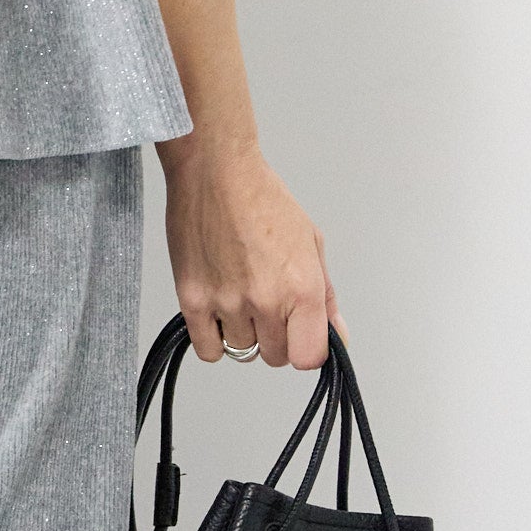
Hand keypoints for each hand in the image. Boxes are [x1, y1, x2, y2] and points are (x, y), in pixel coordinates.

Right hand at [159, 136, 342, 369]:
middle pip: (275, 356)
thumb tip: (338, 336)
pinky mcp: (193, 300)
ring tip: (238, 295)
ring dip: (243, 332)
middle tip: (266, 304)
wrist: (215, 173)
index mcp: (302, 288)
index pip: (309, 358)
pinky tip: (218, 312)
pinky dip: (214, 338)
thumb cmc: (262, 199)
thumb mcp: (310, 243)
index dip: (306, 349)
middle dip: (275, 337)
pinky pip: (208, 349)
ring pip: (241, 351)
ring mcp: (227, 303)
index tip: (300, 336)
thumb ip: (325, 297)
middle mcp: (266, 301)